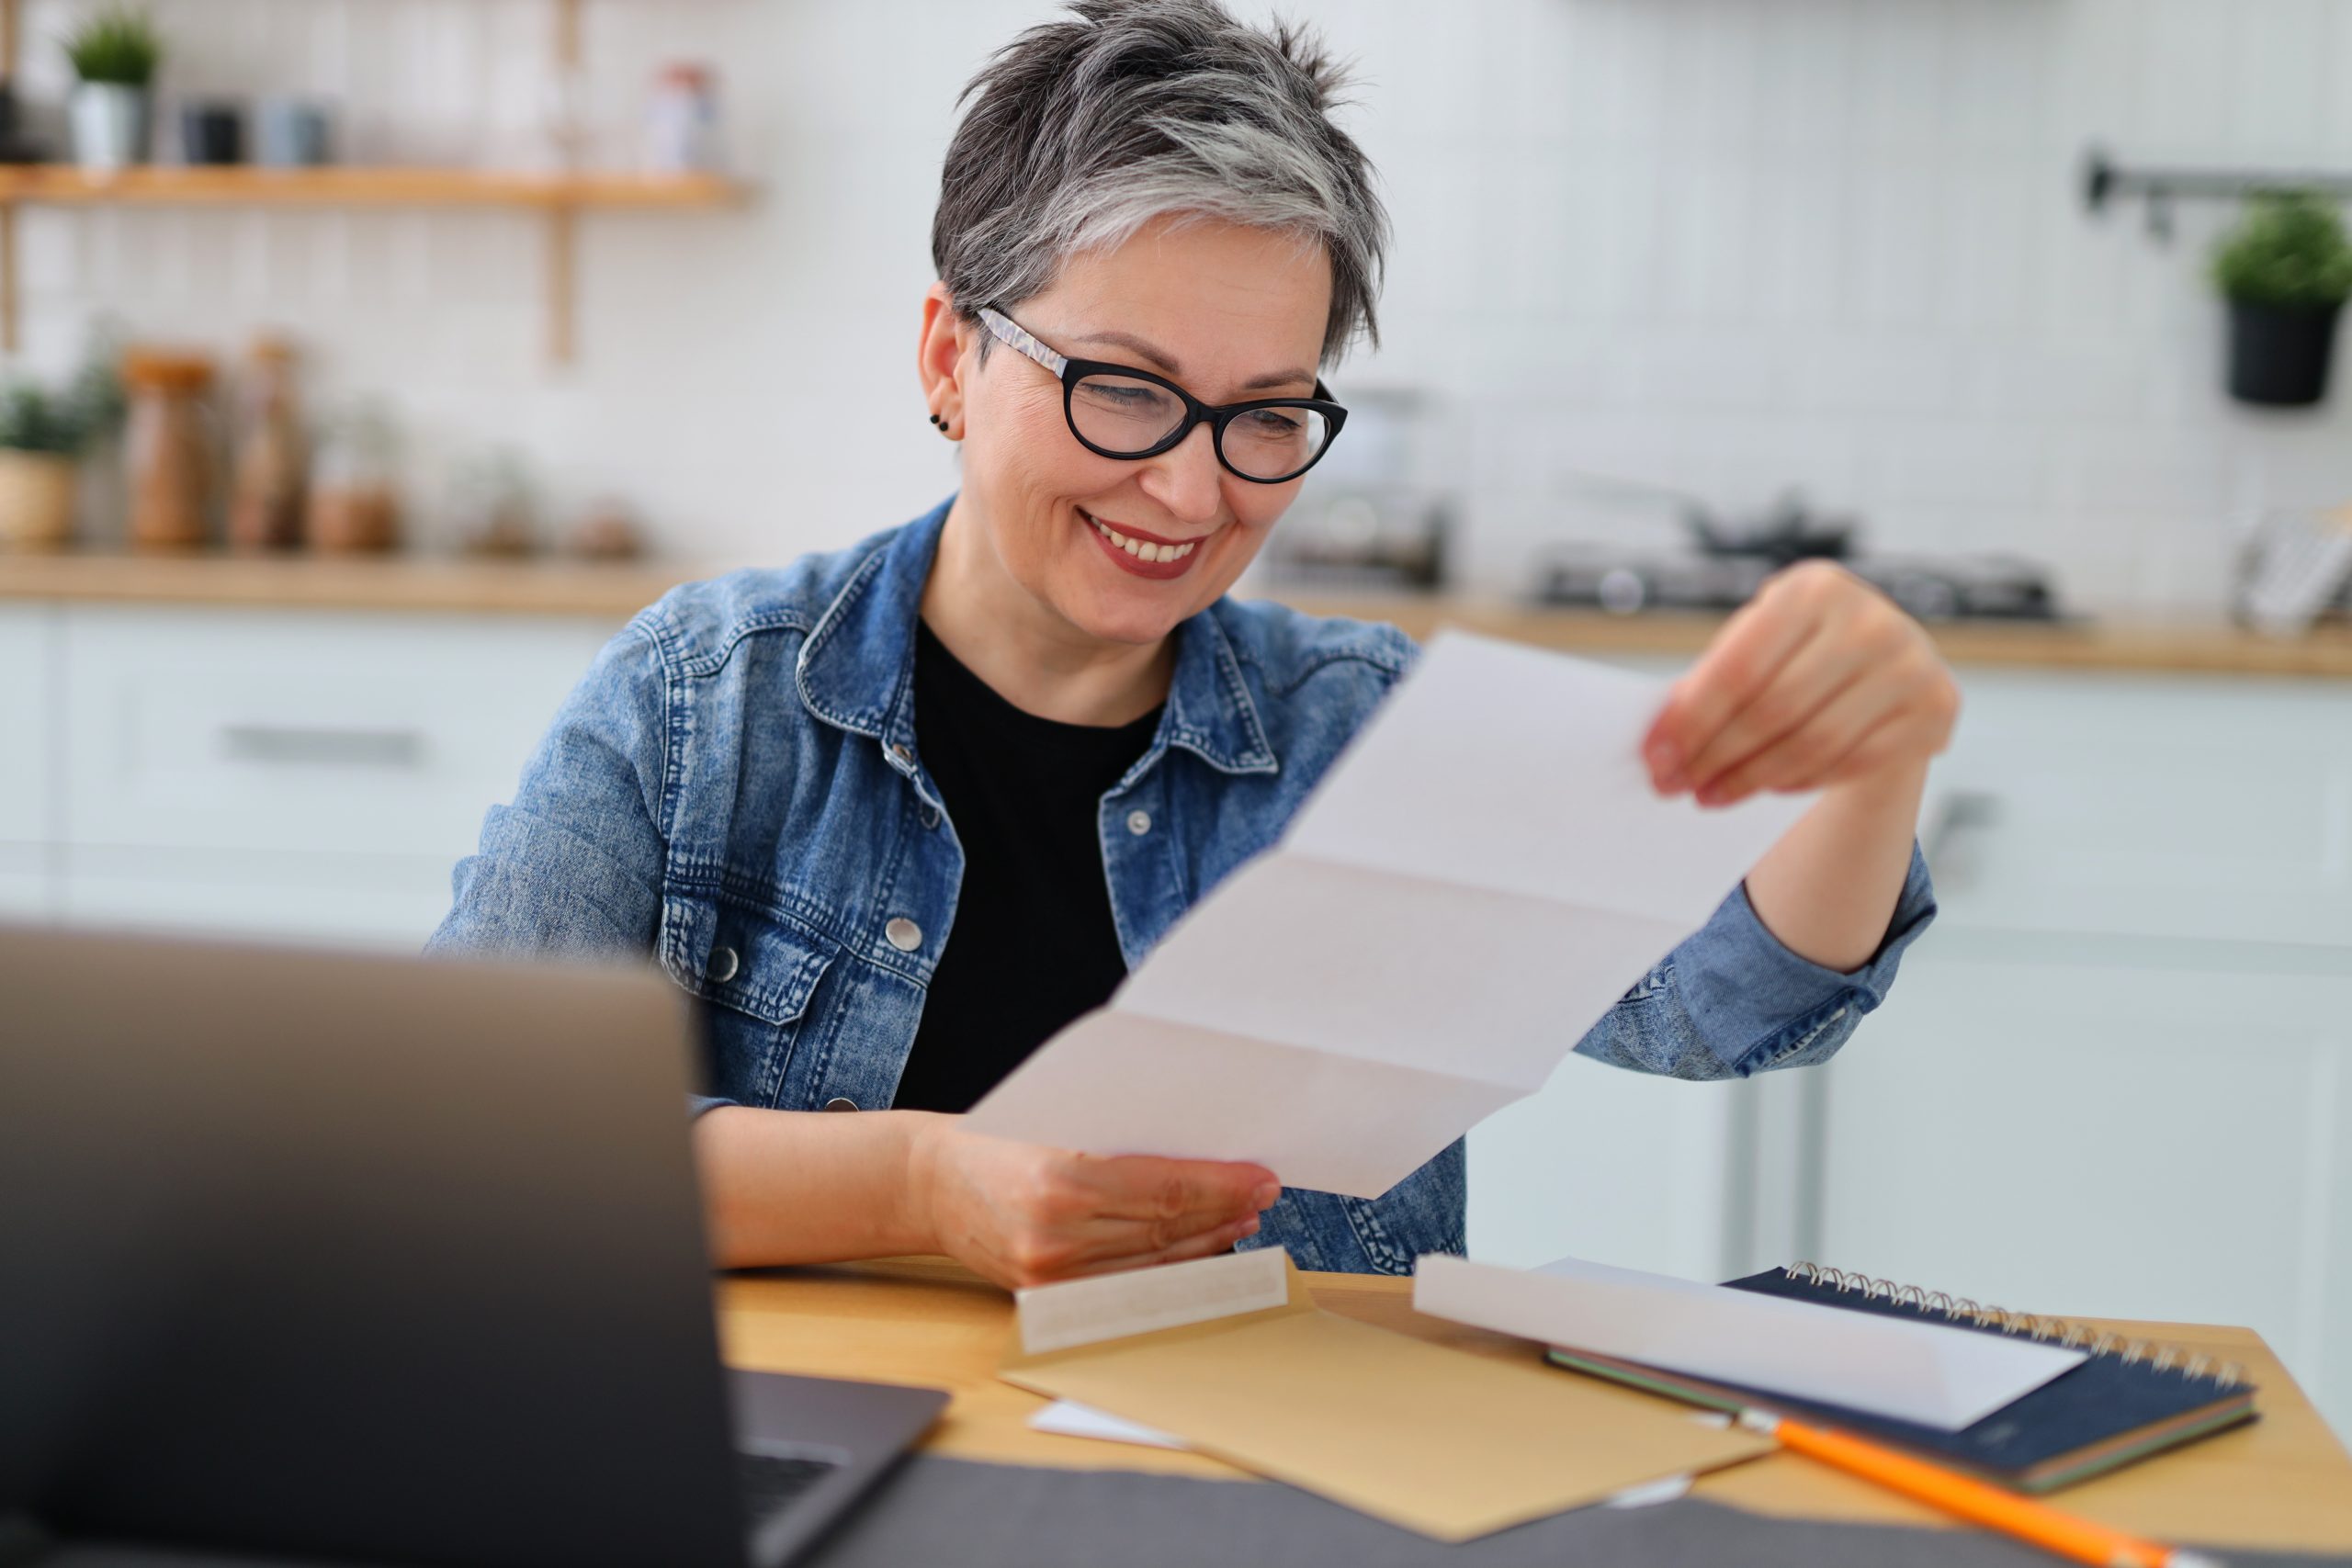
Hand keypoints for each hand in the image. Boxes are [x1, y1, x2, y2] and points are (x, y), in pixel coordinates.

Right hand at [909, 1119, 1278, 1289]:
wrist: (929, 1183)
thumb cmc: (995, 1137)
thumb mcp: (1057, 1118)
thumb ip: (1121, 1139)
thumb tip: (1202, 1149)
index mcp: (1060, 1177)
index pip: (1167, 1189)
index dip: (1223, 1185)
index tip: (1260, 1176)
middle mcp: (1056, 1233)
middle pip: (1166, 1227)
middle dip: (1224, 1210)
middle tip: (1262, 1193)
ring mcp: (1050, 1274)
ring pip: (1153, 1262)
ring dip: (1206, 1242)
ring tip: (1240, 1219)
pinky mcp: (1045, 1297)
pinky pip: (1125, 1283)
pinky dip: (1167, 1267)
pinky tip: (1195, 1250)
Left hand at [1642, 561, 1958, 808]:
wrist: (1885, 660)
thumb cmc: (1800, 649)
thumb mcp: (1757, 642)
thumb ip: (1712, 679)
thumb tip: (1658, 737)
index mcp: (1815, 588)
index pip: (1739, 667)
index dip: (1691, 720)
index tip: (1654, 758)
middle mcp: (1871, 619)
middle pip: (1773, 710)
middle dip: (1714, 756)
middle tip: (1674, 786)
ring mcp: (1910, 663)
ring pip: (1812, 744)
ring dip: (1750, 778)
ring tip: (1709, 794)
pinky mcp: (1935, 707)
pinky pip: (1851, 762)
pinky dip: (1799, 782)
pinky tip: (1764, 789)